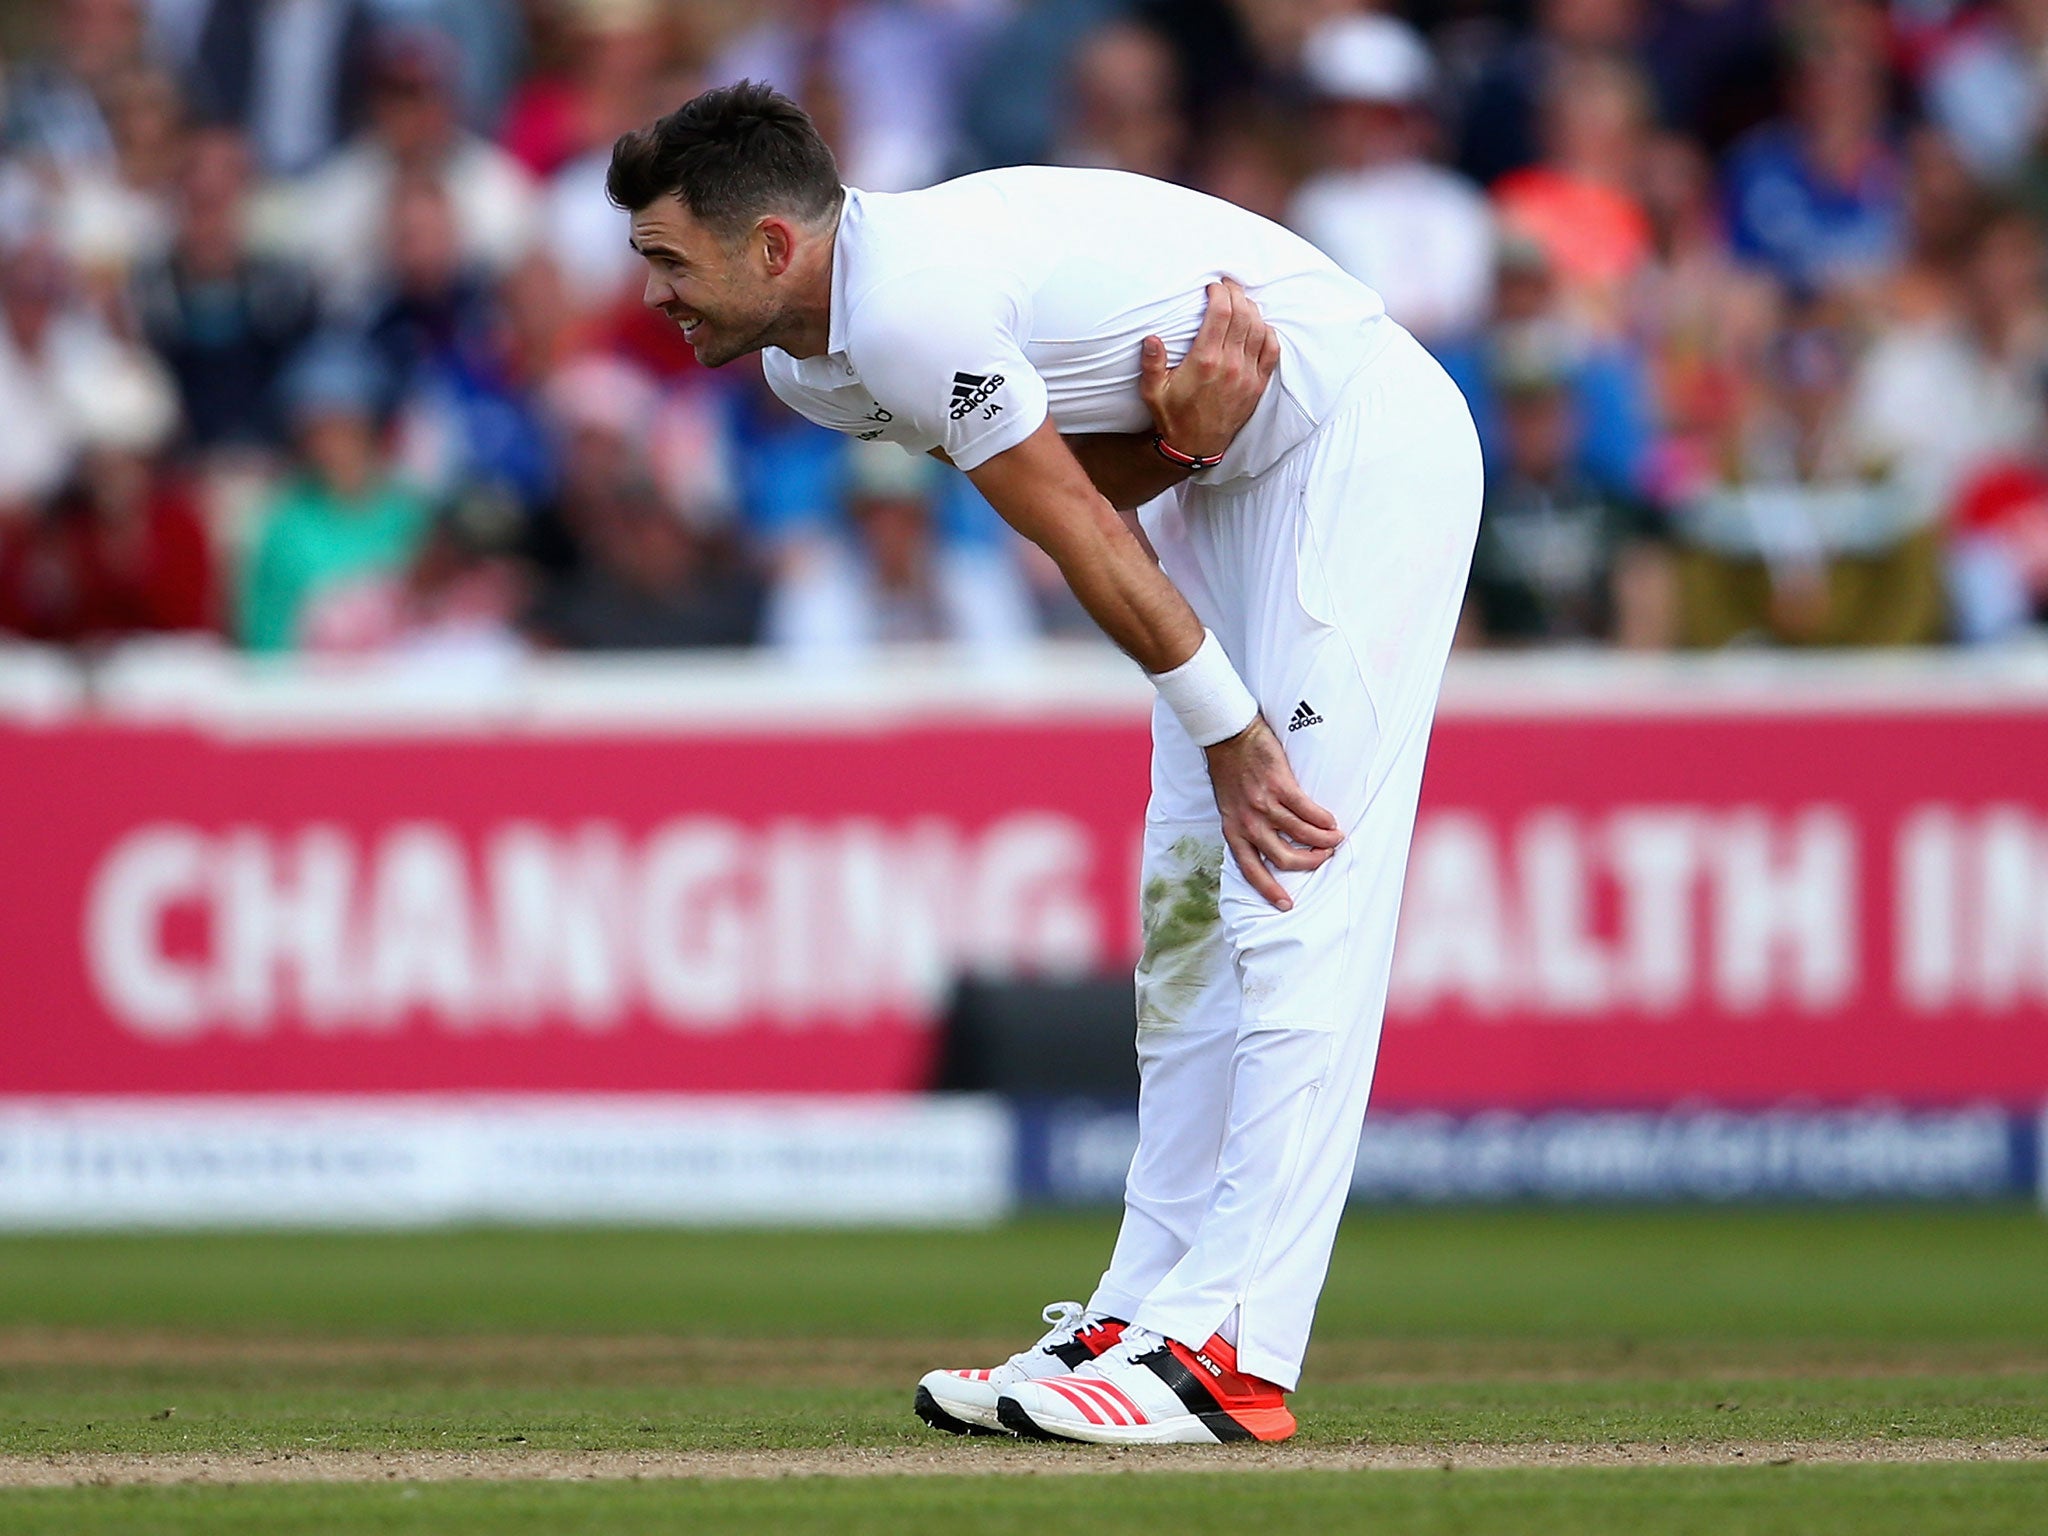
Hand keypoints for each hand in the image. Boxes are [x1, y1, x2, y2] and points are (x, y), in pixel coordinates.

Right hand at [1140, 278, 1280, 462]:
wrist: (1195, 446)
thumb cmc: (1173, 416)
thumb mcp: (1153, 391)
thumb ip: (1151, 363)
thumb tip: (1152, 338)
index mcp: (1205, 361)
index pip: (1221, 313)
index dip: (1220, 293)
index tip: (1213, 286)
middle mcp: (1230, 365)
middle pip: (1242, 314)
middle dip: (1236, 293)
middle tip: (1228, 286)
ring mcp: (1247, 374)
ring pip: (1259, 328)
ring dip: (1252, 309)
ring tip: (1241, 301)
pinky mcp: (1258, 384)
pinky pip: (1272, 350)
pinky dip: (1268, 332)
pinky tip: (1259, 325)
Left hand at [1203, 716, 1342, 910]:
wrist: (1227, 737)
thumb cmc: (1230, 772)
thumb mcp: (1228, 807)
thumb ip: (1244, 827)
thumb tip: (1266, 845)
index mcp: (1233, 831)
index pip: (1251, 870)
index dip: (1270, 890)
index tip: (1287, 905)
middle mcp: (1248, 823)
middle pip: (1285, 858)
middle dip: (1310, 862)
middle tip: (1324, 857)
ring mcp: (1264, 805)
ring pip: (1302, 835)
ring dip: (1324, 840)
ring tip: (1335, 838)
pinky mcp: (1279, 786)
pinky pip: (1309, 811)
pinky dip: (1324, 819)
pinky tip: (1330, 821)